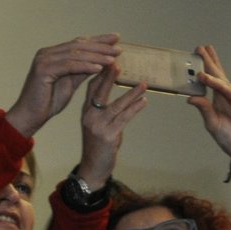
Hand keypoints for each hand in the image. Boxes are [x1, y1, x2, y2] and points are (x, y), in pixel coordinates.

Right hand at [5, 34, 120, 138]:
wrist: (30, 116)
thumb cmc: (48, 102)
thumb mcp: (69, 83)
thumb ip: (81, 71)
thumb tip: (99, 61)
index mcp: (53, 53)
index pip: (79, 43)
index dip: (98, 40)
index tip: (116, 39)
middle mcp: (47, 53)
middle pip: (78, 45)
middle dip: (100, 46)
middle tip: (119, 47)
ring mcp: (44, 59)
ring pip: (75, 54)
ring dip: (96, 56)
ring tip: (113, 58)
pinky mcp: (43, 70)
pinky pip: (69, 65)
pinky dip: (85, 66)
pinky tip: (99, 68)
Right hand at [78, 65, 146, 187]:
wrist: (92, 169)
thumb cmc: (98, 147)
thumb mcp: (98, 126)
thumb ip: (107, 111)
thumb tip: (124, 99)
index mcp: (86, 112)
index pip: (92, 88)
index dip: (101, 74)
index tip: (109, 61)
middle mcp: (90, 117)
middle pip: (100, 92)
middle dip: (110, 77)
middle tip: (118, 63)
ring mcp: (98, 126)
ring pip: (116, 105)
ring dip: (131, 93)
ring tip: (144, 83)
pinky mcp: (108, 136)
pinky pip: (124, 118)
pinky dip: (134, 108)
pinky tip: (143, 101)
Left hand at [186, 44, 230, 171]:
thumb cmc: (230, 139)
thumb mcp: (212, 124)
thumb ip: (204, 109)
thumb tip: (190, 99)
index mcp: (219, 101)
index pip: (210, 83)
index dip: (204, 70)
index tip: (195, 59)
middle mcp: (228, 96)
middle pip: (217, 75)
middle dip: (209, 61)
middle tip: (200, 47)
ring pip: (222, 79)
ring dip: (212, 67)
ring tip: (203, 54)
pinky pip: (229, 91)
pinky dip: (217, 84)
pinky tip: (207, 77)